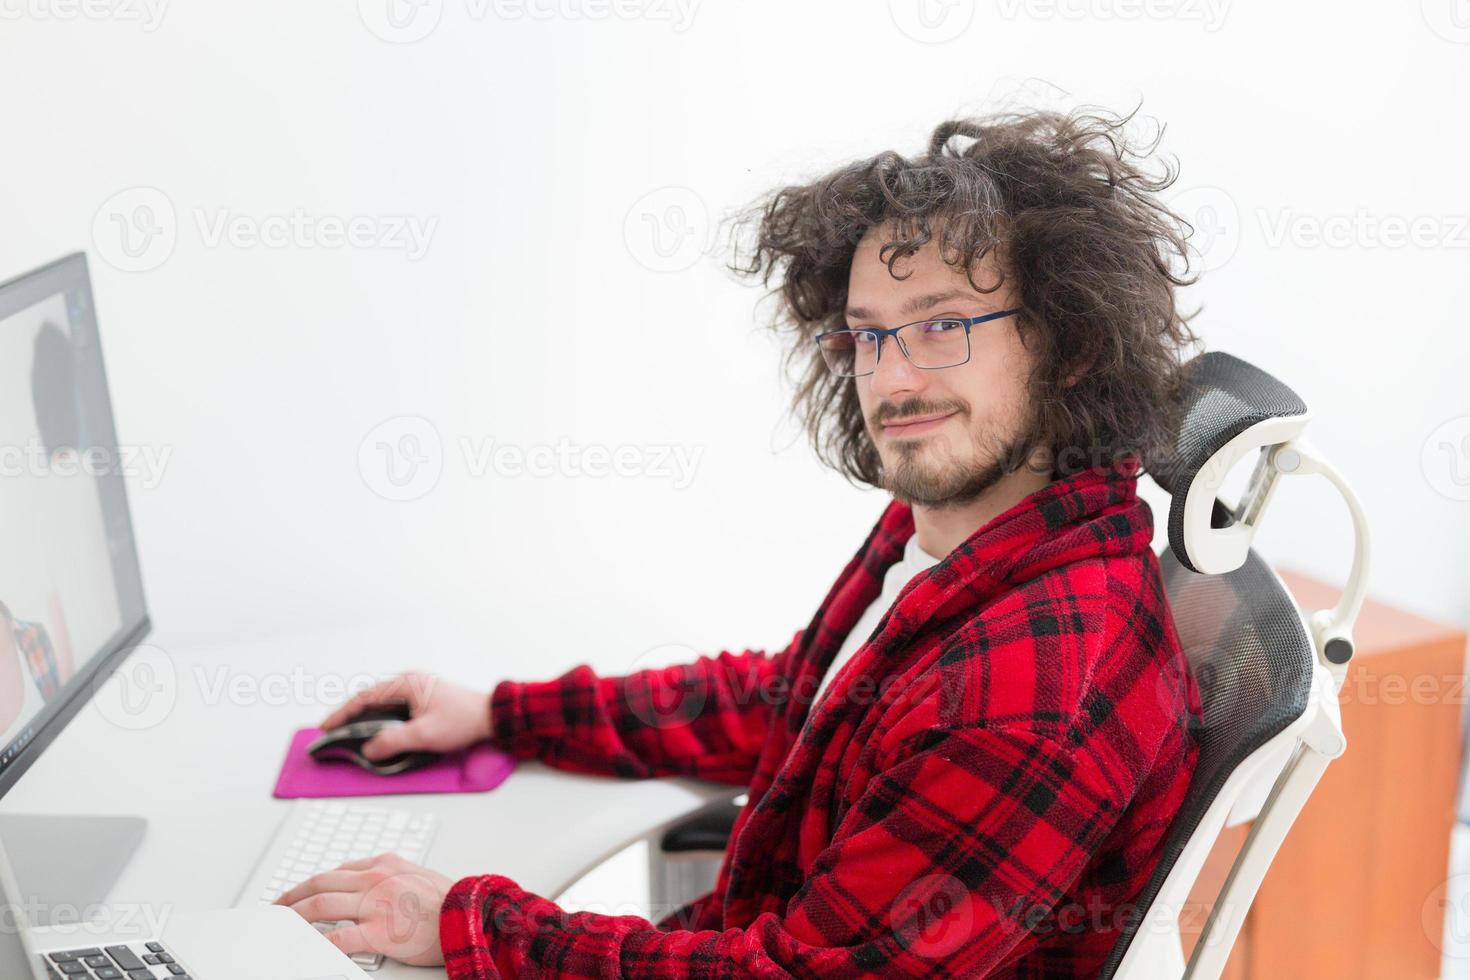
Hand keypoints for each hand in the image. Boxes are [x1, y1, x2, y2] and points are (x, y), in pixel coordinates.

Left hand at [274, 853, 453, 966]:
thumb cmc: (451, 900)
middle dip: (292, 896)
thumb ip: (393, 875)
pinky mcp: (379, 931)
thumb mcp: (419, 875)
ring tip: (279, 925)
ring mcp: (376, 903)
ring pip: (320, 904)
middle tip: (276, 907)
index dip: (313, 882)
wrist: (471, 915)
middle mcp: (376, 878)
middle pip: (320, 883)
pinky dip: (316, 943)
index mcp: (385, 864)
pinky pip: (338, 937)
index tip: (301, 892)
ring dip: (293, 915)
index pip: (338, 870)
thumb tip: (370, 884)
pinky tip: (305, 948)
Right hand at [319, 671, 492, 761]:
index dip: (342, 714)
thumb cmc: (463, 720)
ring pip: (381, 704)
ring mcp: (416, 689)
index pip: (364, 698)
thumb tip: (369, 749)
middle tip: (332, 733)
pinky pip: (393, 708)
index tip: (326, 727)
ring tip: (348, 734)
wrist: (490, 716)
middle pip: (369, 699)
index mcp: (406, 684)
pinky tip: (375, 732)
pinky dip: (379, 719)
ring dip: (364, 718)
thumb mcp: (425, 734)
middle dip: (349, 716)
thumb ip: (393, 741)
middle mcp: (408, 682)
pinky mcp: (422, 699)